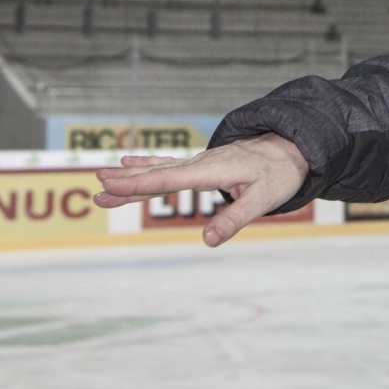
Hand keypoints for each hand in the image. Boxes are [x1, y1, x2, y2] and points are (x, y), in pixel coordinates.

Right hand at [92, 133, 309, 246]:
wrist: (292, 147)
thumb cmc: (280, 174)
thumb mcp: (264, 199)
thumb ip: (235, 218)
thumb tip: (208, 241)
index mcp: (213, 170)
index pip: (170, 179)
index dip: (140, 185)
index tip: (112, 187)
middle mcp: (202, 163)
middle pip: (158, 174)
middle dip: (127, 184)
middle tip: (95, 190)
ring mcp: (200, 162)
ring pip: (159, 170)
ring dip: (130, 176)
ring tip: (100, 180)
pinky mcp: (202, 165)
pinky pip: (168, 166)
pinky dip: (146, 166)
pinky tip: (127, 163)